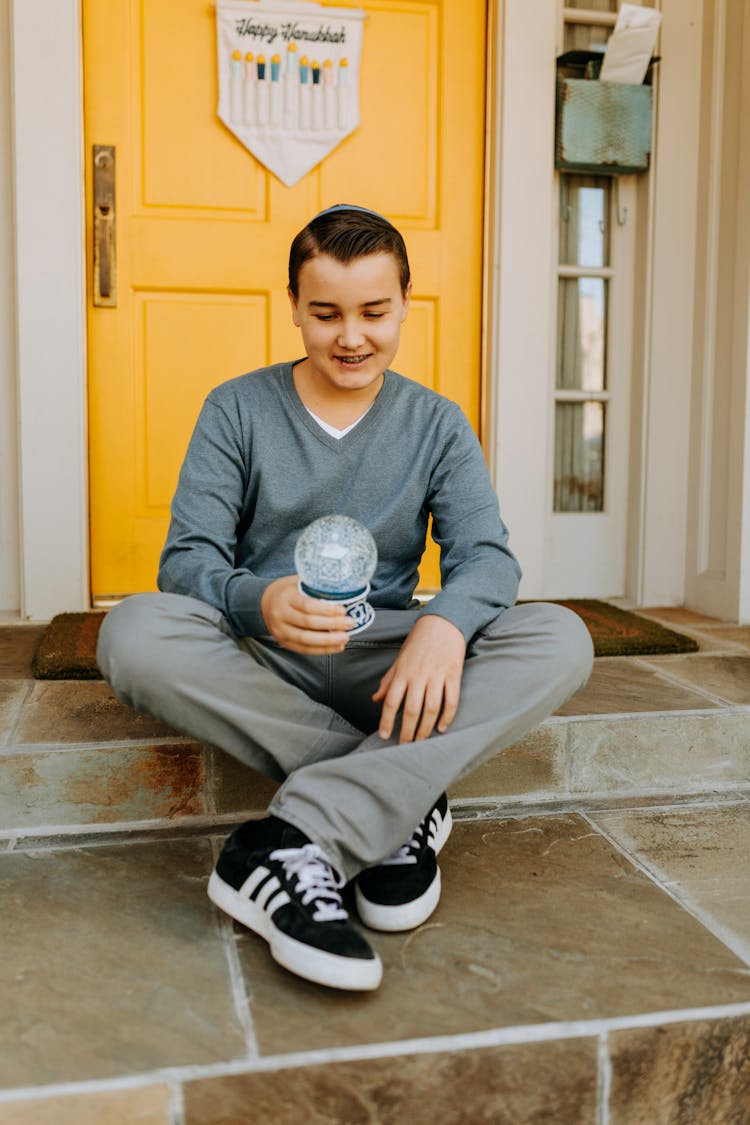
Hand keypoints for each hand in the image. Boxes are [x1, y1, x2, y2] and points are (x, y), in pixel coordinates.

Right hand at [260, 575, 353, 654]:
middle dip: (332, 625)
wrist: (265, 601)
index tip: (343, 610)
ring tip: (345, 638)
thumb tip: (344, 592)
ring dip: (328, 641)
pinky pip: (304, 649)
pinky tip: (336, 647)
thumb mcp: (298, 582)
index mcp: (286, 597)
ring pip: (305, 639)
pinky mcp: (283, 642)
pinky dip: (321, 650)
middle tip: (350, 624)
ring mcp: (280, 630)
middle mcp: (280, 614)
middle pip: (308, 623)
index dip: (327, 610)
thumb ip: (316, 586)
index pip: (307, 605)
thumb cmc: (289, 590)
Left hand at [373, 614, 465, 743]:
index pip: (391, 701)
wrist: (443, 622)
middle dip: (406, 731)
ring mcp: (437, 675)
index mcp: (402, 672)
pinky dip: (447, 717)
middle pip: (411, 709)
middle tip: (405, 745)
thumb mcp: (399, 659)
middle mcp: (418, 675)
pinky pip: (451, 700)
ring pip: (431, 708)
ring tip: (421, 741)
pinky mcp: (453, 675)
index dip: (385, 720)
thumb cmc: (418, 642)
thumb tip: (375, 699)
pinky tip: (442, 728)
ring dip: (425, 728)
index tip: (384, 735)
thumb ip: (388, 681)